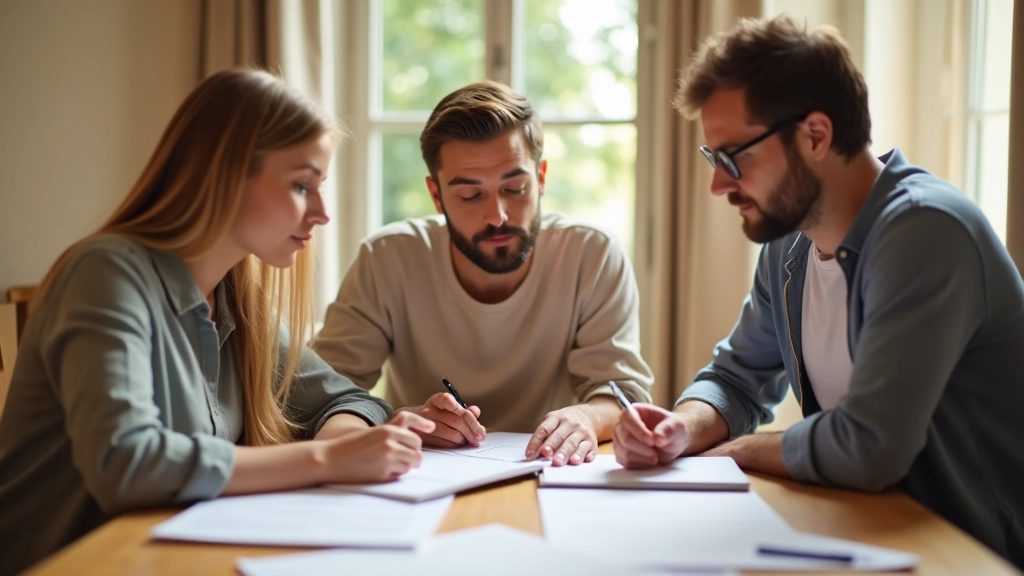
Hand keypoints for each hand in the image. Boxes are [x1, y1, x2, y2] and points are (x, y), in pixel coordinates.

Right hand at [316, 411, 434, 482]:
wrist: (330, 459)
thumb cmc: (351, 445)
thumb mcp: (374, 432)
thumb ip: (394, 435)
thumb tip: (415, 444)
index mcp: (389, 430)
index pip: (416, 441)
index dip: (414, 447)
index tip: (408, 450)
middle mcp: (390, 444)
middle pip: (417, 455)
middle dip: (413, 459)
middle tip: (403, 461)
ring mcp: (387, 460)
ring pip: (409, 467)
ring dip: (403, 467)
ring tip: (390, 466)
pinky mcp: (381, 475)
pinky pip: (398, 476)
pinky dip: (394, 475)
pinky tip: (382, 471)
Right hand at [398, 393, 485, 447]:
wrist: (411, 427)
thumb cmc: (436, 418)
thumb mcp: (448, 410)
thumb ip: (464, 410)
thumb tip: (476, 411)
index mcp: (436, 401)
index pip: (445, 399)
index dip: (455, 405)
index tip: (462, 411)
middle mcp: (428, 412)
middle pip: (456, 420)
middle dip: (472, 429)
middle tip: (480, 436)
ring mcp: (425, 427)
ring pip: (453, 433)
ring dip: (465, 438)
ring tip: (469, 439)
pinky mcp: (425, 440)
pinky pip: (446, 443)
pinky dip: (456, 444)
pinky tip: (459, 443)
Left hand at [526, 406, 598, 465]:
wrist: (590, 416)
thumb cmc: (566, 423)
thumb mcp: (553, 421)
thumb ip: (544, 435)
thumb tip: (534, 454)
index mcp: (557, 417)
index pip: (544, 429)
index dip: (536, 442)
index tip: (530, 454)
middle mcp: (571, 424)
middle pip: (559, 436)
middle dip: (552, 446)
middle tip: (546, 456)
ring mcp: (582, 432)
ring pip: (573, 443)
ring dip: (566, 453)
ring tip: (559, 461)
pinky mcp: (592, 442)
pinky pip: (588, 449)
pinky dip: (584, 455)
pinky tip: (580, 460)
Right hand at [613, 403, 688, 467]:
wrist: (673, 442)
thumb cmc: (673, 429)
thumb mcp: (677, 425)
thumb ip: (669, 429)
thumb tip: (657, 438)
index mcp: (635, 411)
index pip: (628, 419)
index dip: (639, 431)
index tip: (653, 441)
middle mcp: (624, 424)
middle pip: (624, 438)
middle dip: (641, 448)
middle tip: (655, 453)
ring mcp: (621, 439)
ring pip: (623, 452)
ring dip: (641, 458)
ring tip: (655, 457)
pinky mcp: (622, 454)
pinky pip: (625, 462)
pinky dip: (639, 465)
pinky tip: (649, 461)